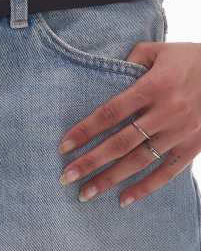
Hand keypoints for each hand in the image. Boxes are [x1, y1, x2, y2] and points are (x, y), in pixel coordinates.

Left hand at [57, 42, 200, 206]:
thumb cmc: (190, 59)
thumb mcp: (159, 51)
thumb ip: (129, 61)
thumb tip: (103, 73)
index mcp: (154, 86)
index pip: (111, 112)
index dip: (86, 130)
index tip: (64, 146)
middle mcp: (167, 112)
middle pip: (121, 142)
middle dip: (91, 162)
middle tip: (65, 177)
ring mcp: (181, 132)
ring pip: (139, 161)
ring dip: (110, 179)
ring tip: (85, 193)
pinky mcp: (194, 146)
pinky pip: (167, 172)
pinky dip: (145, 188)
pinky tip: (123, 200)